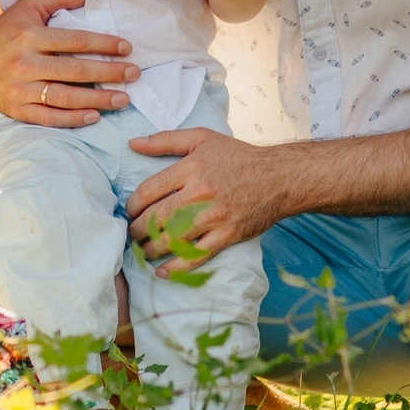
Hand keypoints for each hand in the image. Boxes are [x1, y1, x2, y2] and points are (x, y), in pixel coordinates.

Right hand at [0, 0, 140, 126]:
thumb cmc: (8, 29)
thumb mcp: (28, 5)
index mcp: (30, 36)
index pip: (74, 41)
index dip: (103, 44)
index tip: (127, 48)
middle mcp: (25, 64)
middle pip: (74, 70)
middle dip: (109, 73)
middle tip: (134, 74)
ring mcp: (20, 89)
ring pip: (65, 97)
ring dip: (98, 100)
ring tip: (123, 99)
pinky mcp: (17, 109)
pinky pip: (48, 118)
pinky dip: (72, 119)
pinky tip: (94, 116)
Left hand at [125, 127, 290, 263]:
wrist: (279, 177)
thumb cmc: (238, 156)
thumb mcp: (202, 138)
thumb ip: (165, 140)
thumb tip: (133, 143)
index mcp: (191, 168)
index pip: (148, 190)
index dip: (132, 205)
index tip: (130, 211)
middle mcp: (200, 193)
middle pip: (156, 218)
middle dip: (137, 231)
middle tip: (132, 234)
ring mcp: (214, 216)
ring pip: (172, 239)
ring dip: (151, 249)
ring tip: (143, 250)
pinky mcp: (227, 235)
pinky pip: (196, 255)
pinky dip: (177, 267)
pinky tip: (163, 271)